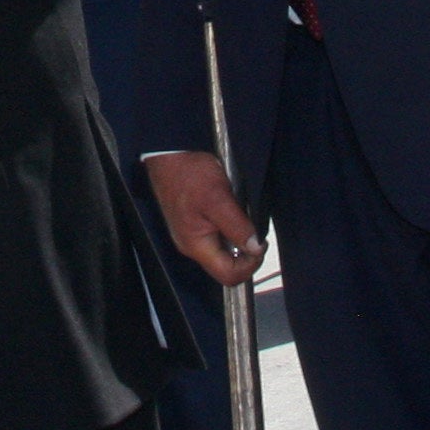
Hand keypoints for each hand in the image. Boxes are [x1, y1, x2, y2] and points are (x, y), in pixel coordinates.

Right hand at [147, 151, 265, 285]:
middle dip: (246, 253)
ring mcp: (192, 234)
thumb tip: (255, 248)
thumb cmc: (187, 173)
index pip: (228, 275)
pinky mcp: (194, 223)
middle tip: (257, 232)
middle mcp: (192, 245)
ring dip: (239, 239)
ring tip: (244, 218)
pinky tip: (233, 211)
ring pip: (223, 251)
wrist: (168, 154)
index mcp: (196, 245)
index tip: (261, 245)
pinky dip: (230, 229)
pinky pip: (217, 236)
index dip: (250, 266)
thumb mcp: (218, 199)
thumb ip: (237, 226)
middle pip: (226, 265)